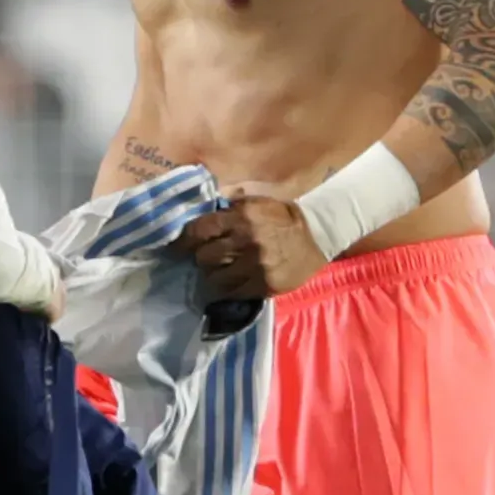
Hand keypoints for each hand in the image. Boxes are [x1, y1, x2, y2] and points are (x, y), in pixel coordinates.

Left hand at [176, 192, 327, 302]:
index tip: (179, 247)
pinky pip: (232, 293)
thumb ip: (229, 206)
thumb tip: (199, 211)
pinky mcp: (263, 285)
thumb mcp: (256, 202)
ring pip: (214, 278)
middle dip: (203, 257)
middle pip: (204, 257)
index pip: (199, 230)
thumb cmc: (281, 217)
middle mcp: (245, 241)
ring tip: (222, 271)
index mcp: (241, 217)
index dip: (184, 241)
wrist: (316, 236)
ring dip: (214, 275)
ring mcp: (255, 265)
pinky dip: (228, 289)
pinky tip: (232, 283)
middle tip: (209, 257)